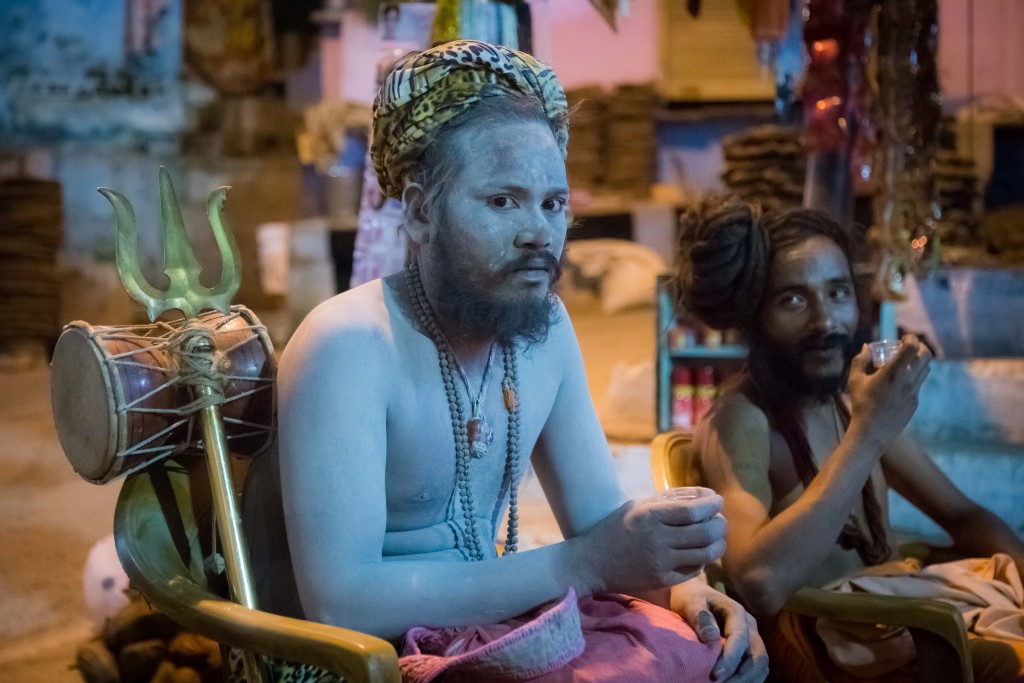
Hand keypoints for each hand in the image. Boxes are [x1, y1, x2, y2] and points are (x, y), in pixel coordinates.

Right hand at [578, 492, 725, 595]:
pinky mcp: (662, 580)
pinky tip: (698, 552)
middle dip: (720, 524)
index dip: (711, 505)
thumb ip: (669, 499)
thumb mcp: (637, 506)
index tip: (717, 500)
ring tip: (715, 537)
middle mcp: (657, 539)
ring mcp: (660, 562)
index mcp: (649, 516)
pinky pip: (694, 570)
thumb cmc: (615, 527)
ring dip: (718, 544)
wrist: (592, 563)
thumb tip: (704, 496)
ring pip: (705, 554)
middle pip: (705, 532)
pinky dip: (702, 560)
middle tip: (720, 520)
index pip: (692, 511)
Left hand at [672, 580, 768, 681]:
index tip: (715, 676)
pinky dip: (747, 680)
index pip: (740, 639)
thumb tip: (711, 638)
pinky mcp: (748, 649)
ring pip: (760, 665)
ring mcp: (751, 638)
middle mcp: (749, 626)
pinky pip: (755, 669)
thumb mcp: (690, 602)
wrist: (694, 595)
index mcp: (737, 612)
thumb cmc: (690, 598)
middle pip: (758, 656)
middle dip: (742, 677)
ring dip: (746, 681)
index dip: (730, 659)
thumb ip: (699, 617)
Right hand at [847, 334, 931, 446]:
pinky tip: (899, 383)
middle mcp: (909, 380)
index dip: (911, 338)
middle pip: (926, 356)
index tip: (904, 337)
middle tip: (910, 346)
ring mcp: (914, 392)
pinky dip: (912, 378)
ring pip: (925, 370)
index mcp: (894, 372)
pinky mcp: (915, 403)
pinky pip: (918, 385)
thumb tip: (867, 347)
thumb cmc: (861, 404)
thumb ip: (860, 361)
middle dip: (920, 347)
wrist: (872, 431)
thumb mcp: (855, 380)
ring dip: (918, 362)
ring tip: (905, 363)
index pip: (912, 347)